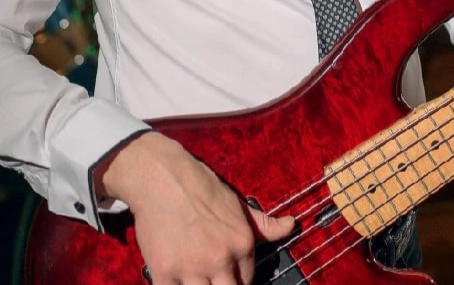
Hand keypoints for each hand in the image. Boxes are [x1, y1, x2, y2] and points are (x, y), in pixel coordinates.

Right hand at [95, 131, 295, 284]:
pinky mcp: (164, 273)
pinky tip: (178, 278)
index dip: (237, 280)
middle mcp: (220, 259)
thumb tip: (291, 225)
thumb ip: (264, 223)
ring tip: (197, 275)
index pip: (247, 281)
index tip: (227, 276)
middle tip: (214, 277)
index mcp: (241, 243)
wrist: (162, 178)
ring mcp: (191, 269)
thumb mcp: (237, 203)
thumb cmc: (200, 187)